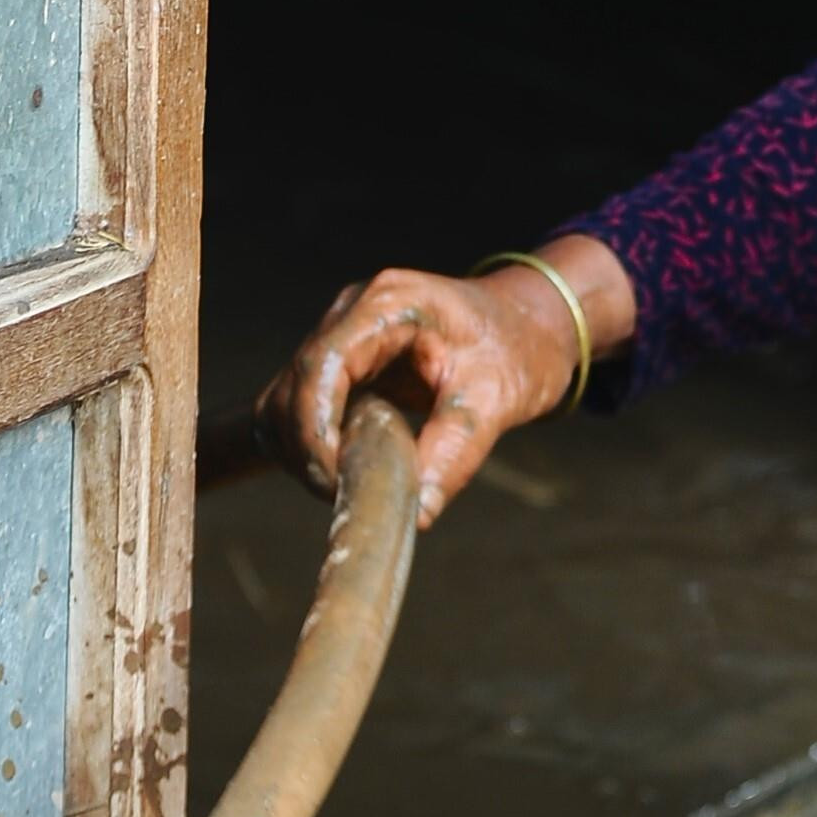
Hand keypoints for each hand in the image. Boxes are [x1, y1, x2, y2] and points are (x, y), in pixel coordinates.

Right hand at [255, 236, 634, 526]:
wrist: (530, 325)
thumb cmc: (519, 347)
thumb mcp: (496, 400)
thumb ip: (454, 453)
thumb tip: (415, 513)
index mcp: (390, 303)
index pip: (323, 364)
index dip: (314, 426)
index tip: (331, 477)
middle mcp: (353, 313)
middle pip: (295, 385)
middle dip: (308, 448)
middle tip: (344, 495)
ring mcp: (342, 336)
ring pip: (286, 400)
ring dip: (303, 451)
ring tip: (347, 487)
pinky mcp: (342, 364)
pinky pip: (300, 409)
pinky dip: (307, 446)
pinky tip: (336, 472)